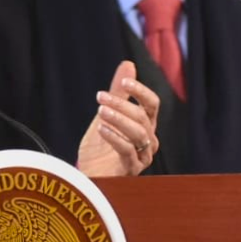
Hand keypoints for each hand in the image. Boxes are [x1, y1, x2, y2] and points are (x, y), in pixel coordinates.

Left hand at [76, 61, 159, 177]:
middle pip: (143, 117)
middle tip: (100, 96)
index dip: (140, 91)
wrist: (88, 177)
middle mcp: (148, 140)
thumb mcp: (106, 115)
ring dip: (119, 119)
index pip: (152, 104)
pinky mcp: (130, 169)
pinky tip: (101, 129)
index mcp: (145, 125)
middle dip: (121, 104)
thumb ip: (117, 93)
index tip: (124, 83)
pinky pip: (127, 151)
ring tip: (100, 111)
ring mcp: (142, 156)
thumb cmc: (99, 148)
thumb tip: (128, 65)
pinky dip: (115, 138)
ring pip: (138, 133)